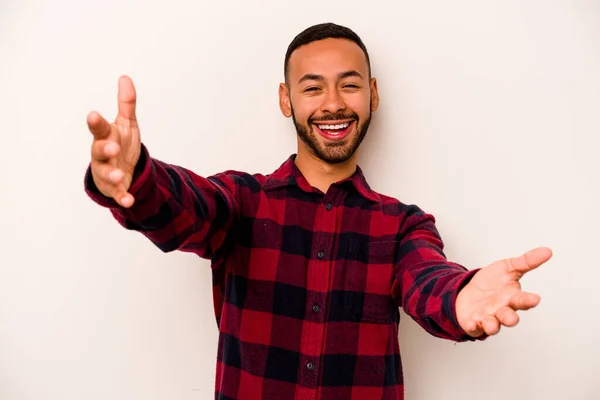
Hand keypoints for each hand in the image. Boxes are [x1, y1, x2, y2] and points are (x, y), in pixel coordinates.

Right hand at [87, 75, 140, 207]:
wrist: (123, 170)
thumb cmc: (120, 143)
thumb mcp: (126, 124)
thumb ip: (127, 104)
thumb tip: (125, 77)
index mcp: (106, 137)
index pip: (99, 128)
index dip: (96, 123)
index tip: (94, 114)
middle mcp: (102, 155)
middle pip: (99, 151)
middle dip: (105, 149)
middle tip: (112, 147)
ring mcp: (107, 172)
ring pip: (106, 174)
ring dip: (113, 174)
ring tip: (121, 175)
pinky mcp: (115, 189)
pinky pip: (117, 194)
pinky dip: (122, 198)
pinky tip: (129, 201)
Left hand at [455, 247, 551, 336]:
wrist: (468, 292)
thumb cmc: (491, 283)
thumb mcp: (507, 268)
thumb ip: (526, 262)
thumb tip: (547, 251)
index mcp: (512, 297)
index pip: (523, 300)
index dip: (529, 300)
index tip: (535, 299)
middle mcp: (501, 310)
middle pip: (508, 316)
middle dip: (511, 318)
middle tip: (512, 319)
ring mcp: (487, 317)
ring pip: (493, 325)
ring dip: (492, 325)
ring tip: (491, 324)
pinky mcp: (472, 322)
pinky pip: (472, 327)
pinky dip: (472, 326)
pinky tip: (471, 323)